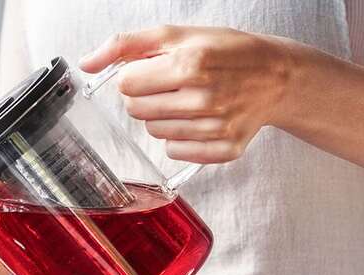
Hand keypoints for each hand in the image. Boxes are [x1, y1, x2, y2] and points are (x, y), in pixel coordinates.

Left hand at [80, 25, 294, 162]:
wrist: (277, 76)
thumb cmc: (226, 51)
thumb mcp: (177, 34)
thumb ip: (126, 45)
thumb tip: (86, 62)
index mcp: (190, 64)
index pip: (126, 84)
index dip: (135, 75)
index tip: (154, 70)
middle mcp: (203, 98)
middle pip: (136, 110)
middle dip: (146, 96)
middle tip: (171, 85)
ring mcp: (214, 127)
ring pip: (154, 132)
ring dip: (162, 116)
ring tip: (187, 100)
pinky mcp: (223, 149)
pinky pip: (174, 151)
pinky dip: (180, 138)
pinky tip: (198, 119)